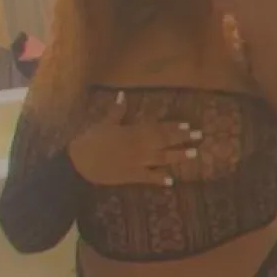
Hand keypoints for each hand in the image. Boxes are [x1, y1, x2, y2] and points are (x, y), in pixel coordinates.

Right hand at [68, 98, 202, 185]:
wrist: (78, 162)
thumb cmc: (90, 140)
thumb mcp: (104, 122)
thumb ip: (117, 111)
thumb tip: (123, 95)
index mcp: (133, 131)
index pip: (158, 127)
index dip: (173, 126)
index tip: (187, 124)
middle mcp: (139, 146)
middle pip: (165, 141)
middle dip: (182, 138)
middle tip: (199, 136)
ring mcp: (137, 162)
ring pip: (162, 158)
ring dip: (179, 156)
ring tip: (194, 154)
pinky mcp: (131, 176)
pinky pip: (149, 178)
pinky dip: (160, 179)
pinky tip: (172, 181)